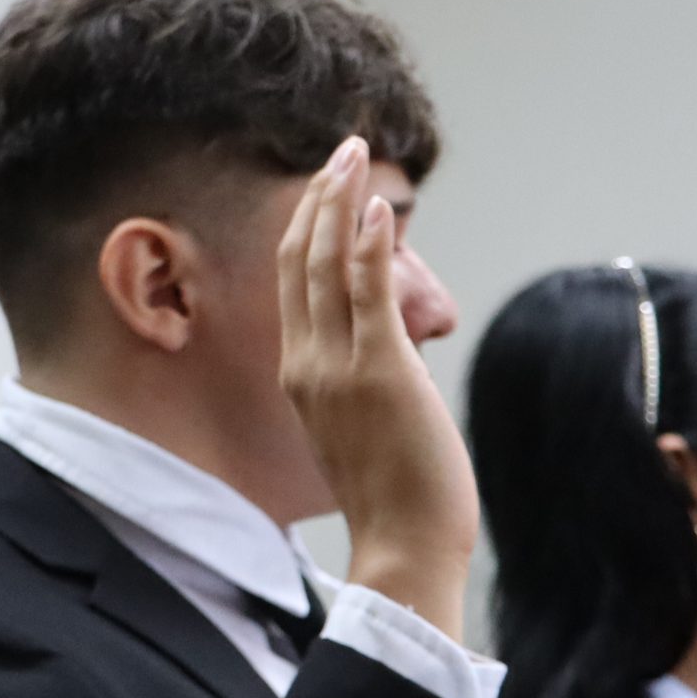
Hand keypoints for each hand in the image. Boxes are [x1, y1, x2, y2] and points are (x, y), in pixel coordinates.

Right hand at [277, 137, 477, 639]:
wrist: (403, 545)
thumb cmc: (393, 496)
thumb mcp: (362, 425)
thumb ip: (363, 378)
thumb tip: (395, 347)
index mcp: (298, 375)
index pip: (294, 283)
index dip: (307, 227)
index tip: (327, 186)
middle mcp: (307, 365)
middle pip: (301, 261)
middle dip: (320, 198)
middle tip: (343, 152)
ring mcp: (339, 368)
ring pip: (329, 266)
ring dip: (342, 203)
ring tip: (357, 157)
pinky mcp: (381, 373)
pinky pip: (368, 294)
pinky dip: (370, 246)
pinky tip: (379, 209)